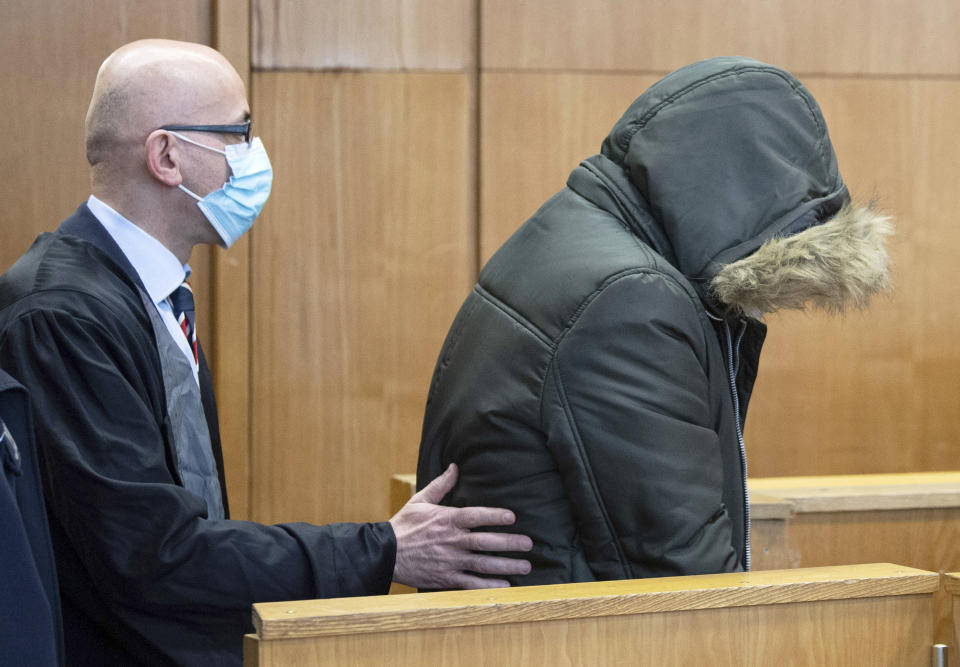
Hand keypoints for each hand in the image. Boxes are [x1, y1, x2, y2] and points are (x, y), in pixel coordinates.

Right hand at [389, 463, 532, 588]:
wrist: (384, 553)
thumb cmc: (404, 525)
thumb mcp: (420, 500)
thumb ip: (441, 485)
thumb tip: (455, 466)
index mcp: (446, 519)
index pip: (474, 516)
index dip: (494, 515)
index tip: (512, 517)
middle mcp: (451, 540)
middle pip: (485, 541)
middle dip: (509, 543)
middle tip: (528, 544)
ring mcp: (449, 561)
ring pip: (482, 564)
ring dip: (506, 565)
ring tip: (525, 566)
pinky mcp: (445, 578)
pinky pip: (470, 583)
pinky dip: (488, 585)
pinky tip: (505, 586)